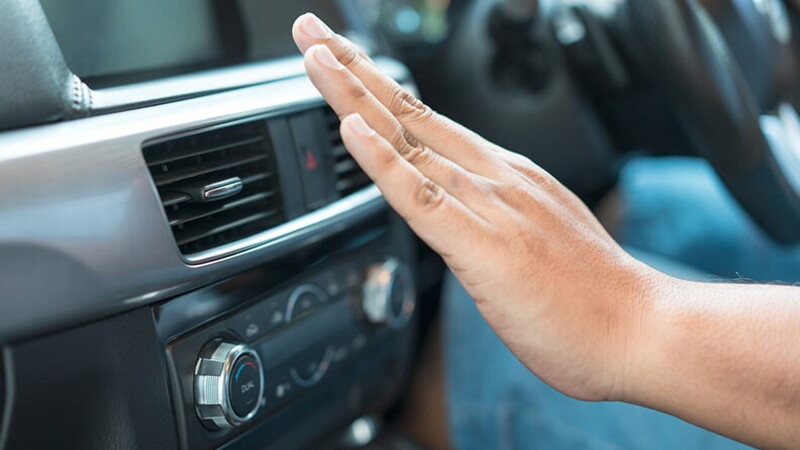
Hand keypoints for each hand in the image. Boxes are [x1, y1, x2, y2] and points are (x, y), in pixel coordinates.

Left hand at [292, 13, 664, 400]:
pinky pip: (422, 198)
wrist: (642, 329)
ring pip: (407, 141)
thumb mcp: (532, 238)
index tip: (344, 60)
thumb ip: (493, 217)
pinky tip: (352, 130)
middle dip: (353, 70)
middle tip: (312, 33)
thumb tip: (463, 216)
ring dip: (355, 96)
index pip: (425, 120)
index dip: (378, 87)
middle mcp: (491, 177)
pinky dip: (383, 162)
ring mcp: (488, 206)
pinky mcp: (484, 246)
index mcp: (501, 176)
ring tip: (317, 57)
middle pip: (408, 114)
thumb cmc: (591, 297)